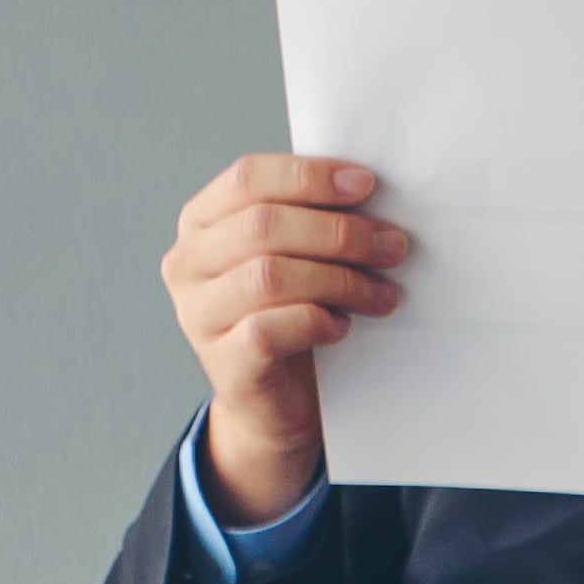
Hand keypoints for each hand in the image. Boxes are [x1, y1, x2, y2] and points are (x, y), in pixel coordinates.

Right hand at [163, 155, 409, 530]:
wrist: (278, 406)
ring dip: (340, 280)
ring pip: (269, 276)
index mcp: (203, 222)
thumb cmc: (294, 321)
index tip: (369, 184)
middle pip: (263, 226)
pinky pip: (270, 329)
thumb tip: (375, 198)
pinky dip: (317, 322)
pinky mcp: (223, 361)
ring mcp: (198, 313)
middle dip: (339, 232)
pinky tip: (344, 326)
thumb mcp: (297, 263)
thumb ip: (311, 226)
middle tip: (394, 247)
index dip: (309, 177)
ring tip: (384, 294)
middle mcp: (189, 263)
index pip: (248, 178)